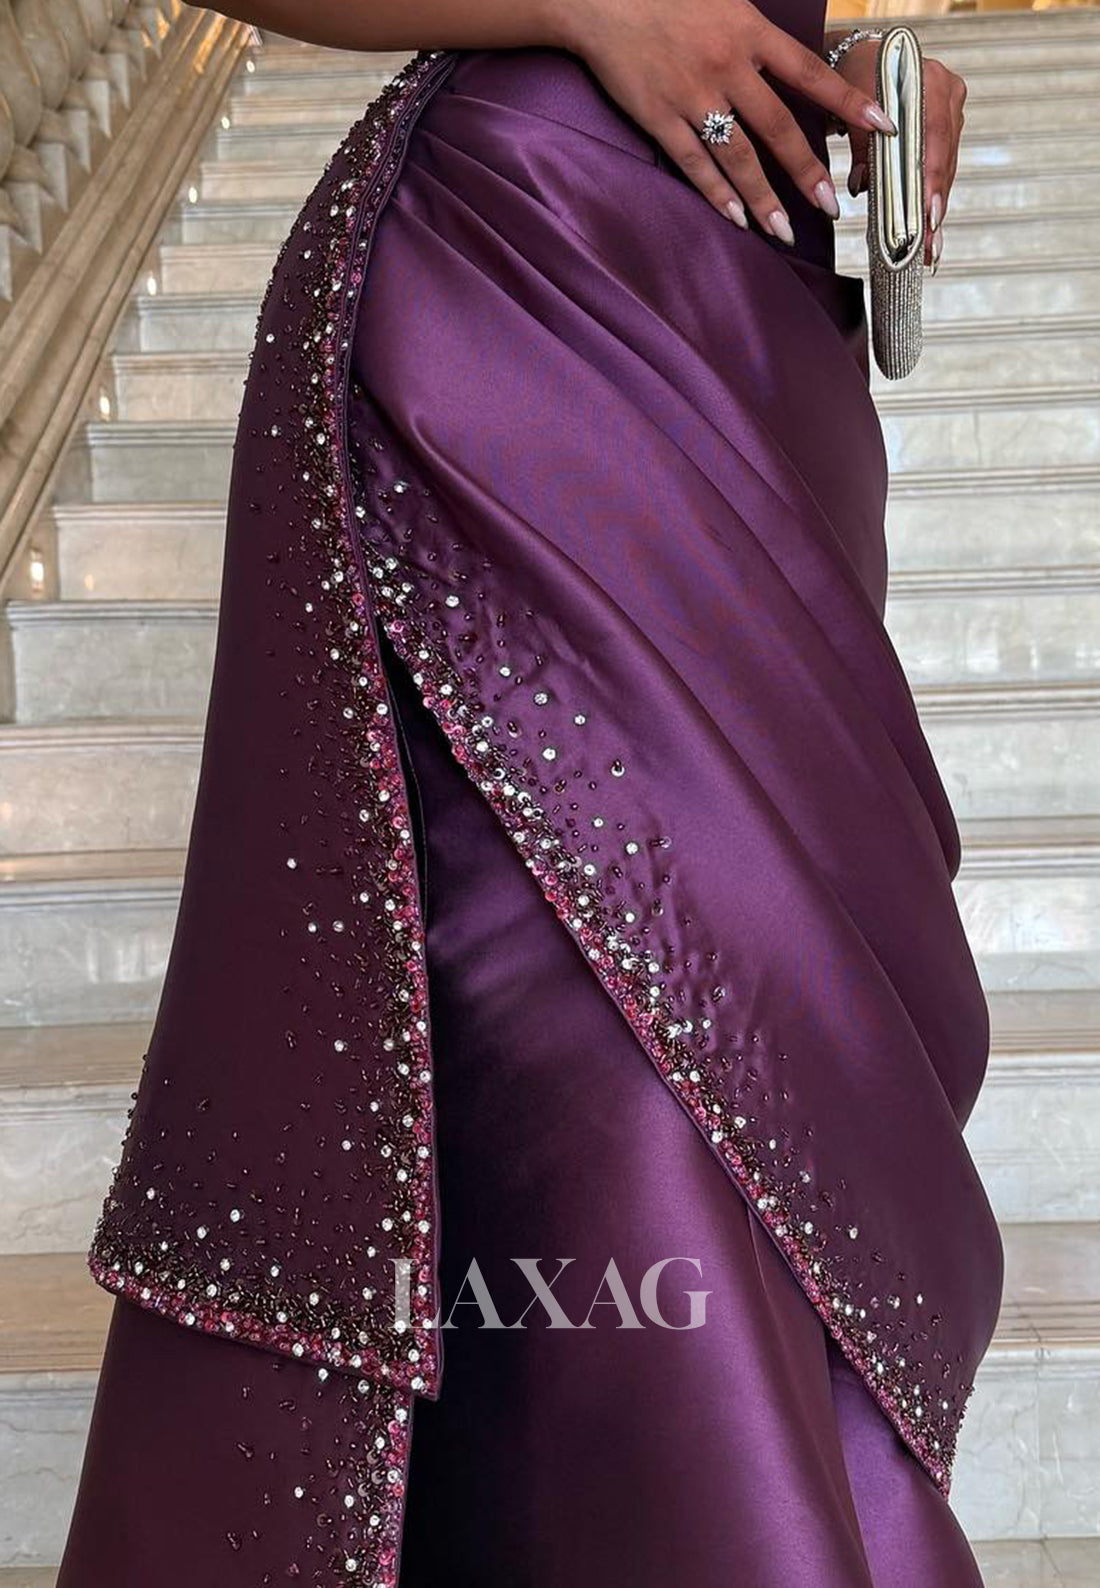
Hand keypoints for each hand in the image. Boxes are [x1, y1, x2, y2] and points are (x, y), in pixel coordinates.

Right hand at [559, 0, 897, 242]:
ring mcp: (692, 96)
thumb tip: (792, 66)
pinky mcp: (659, 117)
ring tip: (784, 231)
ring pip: (738, 156)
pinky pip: (694, 163)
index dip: (849, 102)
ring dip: (764, 198)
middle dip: (807, 171)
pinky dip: (716, 193)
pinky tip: (736, 218)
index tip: (885, 126)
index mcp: (749, 31)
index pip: (810, 73)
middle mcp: (726, 66)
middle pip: (778, 128)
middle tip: (832, 206)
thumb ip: (756, 34)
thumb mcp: (724, 1)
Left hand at [835, 37, 966, 270]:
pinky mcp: (947, 127)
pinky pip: (942, 166)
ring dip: (935, 207)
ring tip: (930, 247)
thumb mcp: (851, 105)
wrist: (861, 60)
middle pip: (944, 158)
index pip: (936, 136)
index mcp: (930, 81)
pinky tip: (928, 227)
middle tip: (928, 245)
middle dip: (934, 205)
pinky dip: (931, 196)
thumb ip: (862, 145)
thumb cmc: (854, 76)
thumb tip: (862, 185)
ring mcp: (952, 110)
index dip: (932, 179)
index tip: (929, 213)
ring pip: (946, 167)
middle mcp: (948, 94)